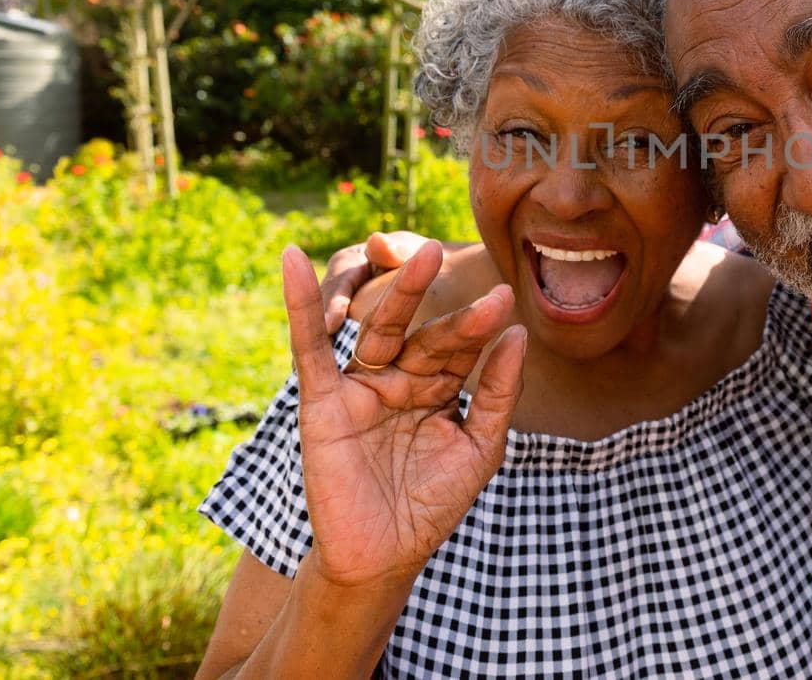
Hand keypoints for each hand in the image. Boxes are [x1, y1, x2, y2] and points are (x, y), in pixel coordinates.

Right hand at [282, 241, 524, 588]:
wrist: (383, 557)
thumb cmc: (432, 504)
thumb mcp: (480, 446)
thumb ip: (500, 391)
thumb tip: (519, 333)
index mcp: (437, 388)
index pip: (461, 349)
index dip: (481, 327)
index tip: (505, 298)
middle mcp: (399, 379)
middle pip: (427, 335)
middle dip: (449, 310)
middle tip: (467, 266)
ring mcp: (361, 387)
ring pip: (382, 331)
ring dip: (400, 293)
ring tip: (421, 254)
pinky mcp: (323, 401)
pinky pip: (311, 348)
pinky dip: (302, 304)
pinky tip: (292, 261)